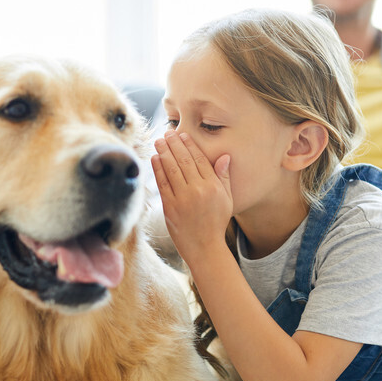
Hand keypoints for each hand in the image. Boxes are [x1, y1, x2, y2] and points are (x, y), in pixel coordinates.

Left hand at [151, 131, 232, 265]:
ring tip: (159, 141)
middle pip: (184, 161)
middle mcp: (198, 190)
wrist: (205, 248)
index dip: (190, 145)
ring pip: (171, 170)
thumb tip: (224, 156)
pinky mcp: (170, 208)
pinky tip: (155, 158)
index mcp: (213, 187)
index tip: (183, 135)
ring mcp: (183, 199)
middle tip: (167, 132)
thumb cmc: (216, 222)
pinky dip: (158, 170)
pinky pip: (163, 184)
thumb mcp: (227, 199)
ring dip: (164, 153)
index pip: (200, 160)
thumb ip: (224, 177)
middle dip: (174, 144)